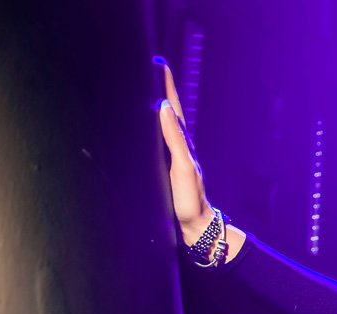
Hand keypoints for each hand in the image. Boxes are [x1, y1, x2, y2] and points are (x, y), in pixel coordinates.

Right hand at [155, 58, 213, 244]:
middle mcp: (177, 146)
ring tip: (142, 90)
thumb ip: (174, 138)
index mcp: (182, 142)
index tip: (159, 64)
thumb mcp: (183, 167)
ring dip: (152, 108)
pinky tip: (142, 128)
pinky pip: (155, 142)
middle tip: (149, 69)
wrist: (195, 226)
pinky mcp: (164, 169)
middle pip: (166, 113)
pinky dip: (149, 129)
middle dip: (158, 91)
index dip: (166, 87)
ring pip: (160, 126)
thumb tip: (164, 109)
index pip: (172, 108)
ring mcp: (171, 158)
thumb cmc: (190, 199)